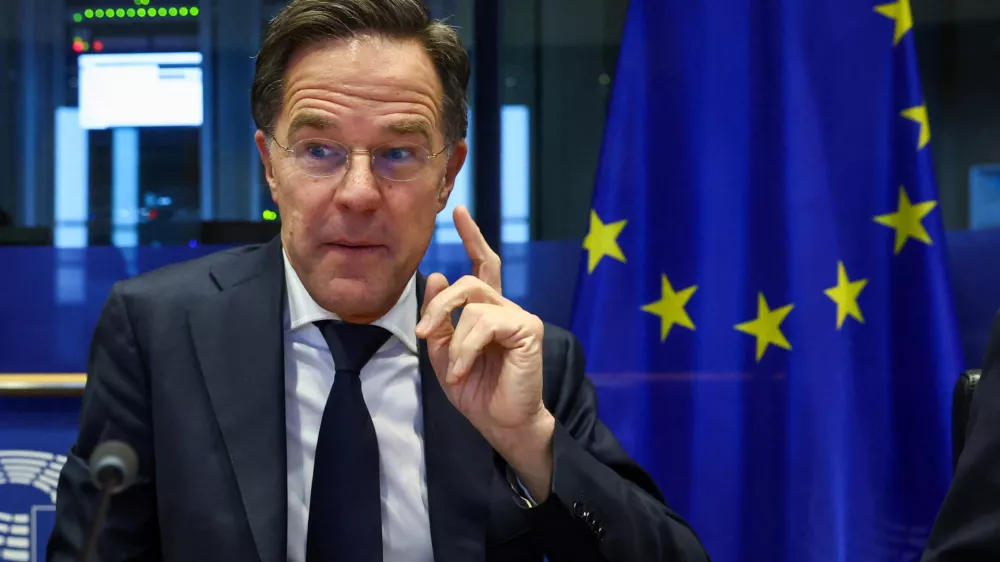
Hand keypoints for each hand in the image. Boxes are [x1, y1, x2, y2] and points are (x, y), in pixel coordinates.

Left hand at [415, 206, 554, 497]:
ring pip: (474, 303)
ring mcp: (520, 317)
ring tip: (455, 369)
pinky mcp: (527, 330)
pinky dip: (468, 348)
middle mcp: (507, 308)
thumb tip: (438, 277)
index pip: (482, 265)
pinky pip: (485, 323)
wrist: (502, 424)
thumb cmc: (477, 392)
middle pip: (469, 282)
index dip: (472, 237)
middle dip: (440, 305)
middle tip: (426, 333)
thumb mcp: (446, 355)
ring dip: (455, 338)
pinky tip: (466, 370)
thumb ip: (441, 320)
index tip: (459, 211)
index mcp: (488, 311)